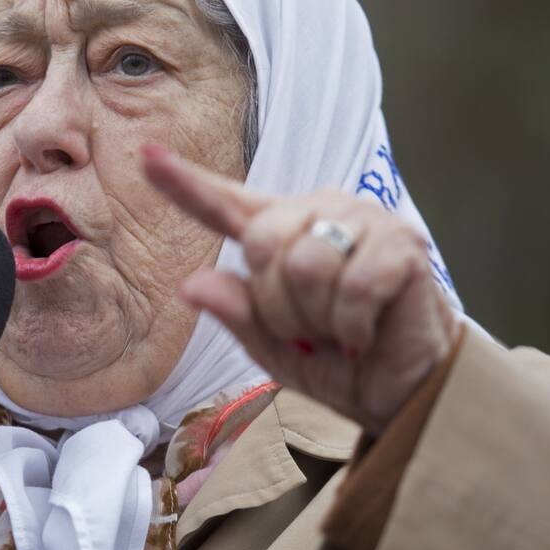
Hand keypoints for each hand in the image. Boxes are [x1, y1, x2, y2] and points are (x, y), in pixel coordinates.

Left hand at [143, 145, 458, 435]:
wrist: (401, 393)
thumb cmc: (334, 362)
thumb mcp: (269, 346)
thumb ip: (235, 311)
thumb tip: (191, 286)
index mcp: (280, 231)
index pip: (224, 204)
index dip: (184, 182)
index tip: (146, 156)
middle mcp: (321, 212)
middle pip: (262, 243)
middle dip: (277, 306)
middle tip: (307, 330)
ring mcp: (365, 221)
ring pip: (306, 266)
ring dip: (317, 318)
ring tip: (339, 329)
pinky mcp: (404, 244)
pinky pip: (354, 286)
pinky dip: (352, 325)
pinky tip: (366, 331)